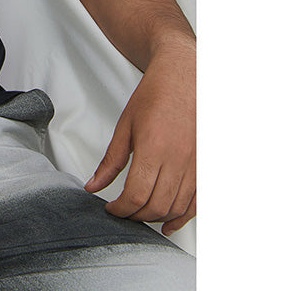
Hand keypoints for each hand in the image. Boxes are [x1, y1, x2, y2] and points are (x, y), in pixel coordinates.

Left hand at [84, 38, 195, 235]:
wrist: (184, 77)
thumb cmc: (155, 95)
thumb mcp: (125, 125)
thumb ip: (111, 160)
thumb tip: (93, 185)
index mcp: (154, 148)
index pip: (137, 194)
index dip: (121, 209)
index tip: (112, 209)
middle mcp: (178, 160)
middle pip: (156, 206)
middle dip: (135, 215)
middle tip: (123, 211)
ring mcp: (196, 166)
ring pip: (176, 208)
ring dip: (156, 218)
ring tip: (140, 213)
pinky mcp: (206, 167)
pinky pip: (197, 203)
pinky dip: (182, 217)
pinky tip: (168, 222)